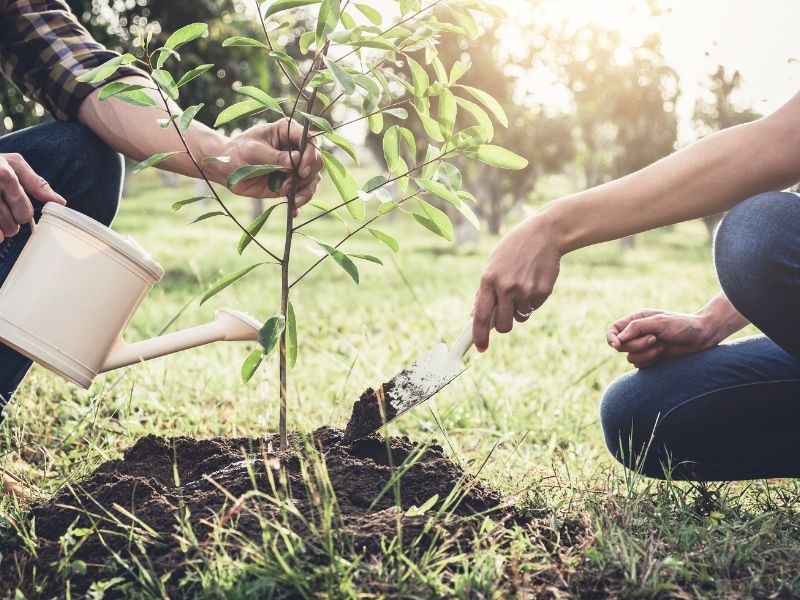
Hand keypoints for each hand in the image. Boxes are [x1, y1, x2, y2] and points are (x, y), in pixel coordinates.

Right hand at [0, 153, 65, 240]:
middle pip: (10, 222)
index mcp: (3, 174)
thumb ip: (36, 183)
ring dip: (1, 231)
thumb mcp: (13, 164)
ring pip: (0, 230)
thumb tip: (60, 202)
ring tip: (0, 221)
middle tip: (8, 217)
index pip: (23, 209)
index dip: (23, 214)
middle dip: (12, 224)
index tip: (20, 212)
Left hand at [219, 119, 322, 211]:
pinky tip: (294, 210)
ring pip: (313, 178)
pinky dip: (300, 202)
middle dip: (309, 173)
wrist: (225, 169)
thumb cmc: (237, 151)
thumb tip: (295, 160)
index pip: (309, 140)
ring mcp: (294, 168)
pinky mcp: (289, 183)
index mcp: (287, 132)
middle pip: (316, 160)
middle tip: (296, 181)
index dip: (310, 154)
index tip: (301, 168)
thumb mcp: (253, 150)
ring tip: (296, 200)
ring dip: (307, 190)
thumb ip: (274, 156)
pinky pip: (302, 193)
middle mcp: (295, 149)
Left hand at [472, 215, 561, 351]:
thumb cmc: (513, 249)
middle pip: (503, 326)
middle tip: (505, 316)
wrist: (544, 234)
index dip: (479, 336)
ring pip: (520, 318)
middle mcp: (506, 287)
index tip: (480, 349)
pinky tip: (533, 282)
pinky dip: (532, 301)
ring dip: (519, 310)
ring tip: (522, 288)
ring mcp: (525, 290)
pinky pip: (534, 308)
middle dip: (503, 326)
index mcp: (489, 280)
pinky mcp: (542, 291)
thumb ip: (484, 290)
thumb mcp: (493, 264)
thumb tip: (474, 315)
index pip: (481, 316)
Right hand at [607, 309, 720, 367]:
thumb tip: (618, 339)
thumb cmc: (683, 325)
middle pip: (621, 346)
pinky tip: (663, 353)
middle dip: (637, 345)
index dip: (611, 338)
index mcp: (636, 320)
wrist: (702, 337)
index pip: (613, 330)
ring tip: (662, 346)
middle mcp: (637, 333)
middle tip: (654, 339)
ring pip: (630, 357)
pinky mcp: (650, 358)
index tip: (617, 345)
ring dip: (646, 354)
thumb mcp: (658, 322)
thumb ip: (636, 328)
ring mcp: (643, 346)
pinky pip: (640, 365)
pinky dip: (651, 360)